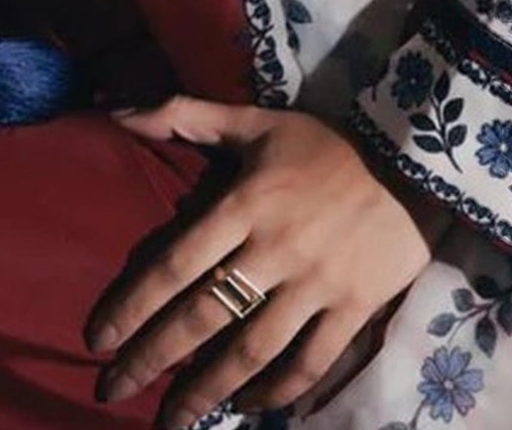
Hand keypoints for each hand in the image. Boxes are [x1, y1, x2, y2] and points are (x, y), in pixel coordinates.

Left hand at [84, 94, 435, 424]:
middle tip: (110, 390)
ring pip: (252, 350)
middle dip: (153, 359)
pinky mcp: (354, 310)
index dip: (133, 306)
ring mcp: (316, 286)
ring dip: (207, 390)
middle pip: (203, 316)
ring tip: (171, 421)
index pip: (175, 264)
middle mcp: (274, 251)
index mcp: (244, 204)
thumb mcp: (254, 119)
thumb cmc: (325, 144)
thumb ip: (182, 115)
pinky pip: (310, 363)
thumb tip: (115, 112)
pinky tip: (248, 404)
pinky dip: (278, 389)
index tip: (97, 339)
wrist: (414, 162)